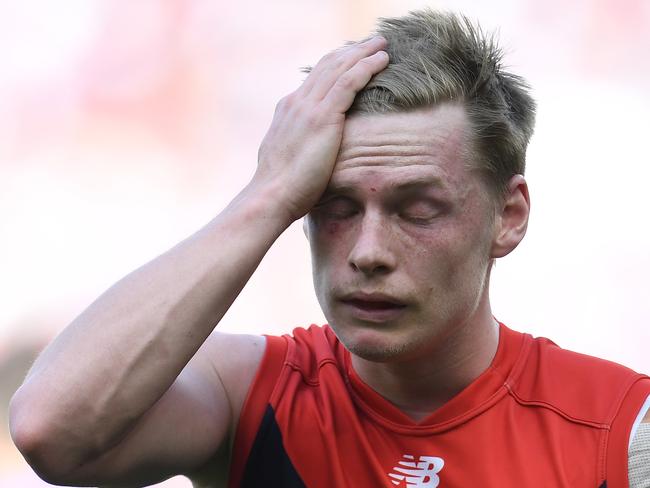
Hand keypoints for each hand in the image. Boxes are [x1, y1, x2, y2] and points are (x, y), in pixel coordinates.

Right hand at [253, 36, 388, 221]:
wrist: (271, 196)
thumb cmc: (282, 189)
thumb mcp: (288, 158)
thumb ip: (299, 146)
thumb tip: (309, 152)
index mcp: (288, 110)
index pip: (314, 78)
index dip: (335, 63)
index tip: (352, 57)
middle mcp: (296, 102)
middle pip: (327, 65)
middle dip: (350, 51)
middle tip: (371, 42)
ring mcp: (308, 108)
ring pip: (339, 67)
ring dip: (362, 52)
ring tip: (381, 44)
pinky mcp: (323, 117)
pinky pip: (349, 81)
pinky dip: (367, 67)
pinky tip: (382, 60)